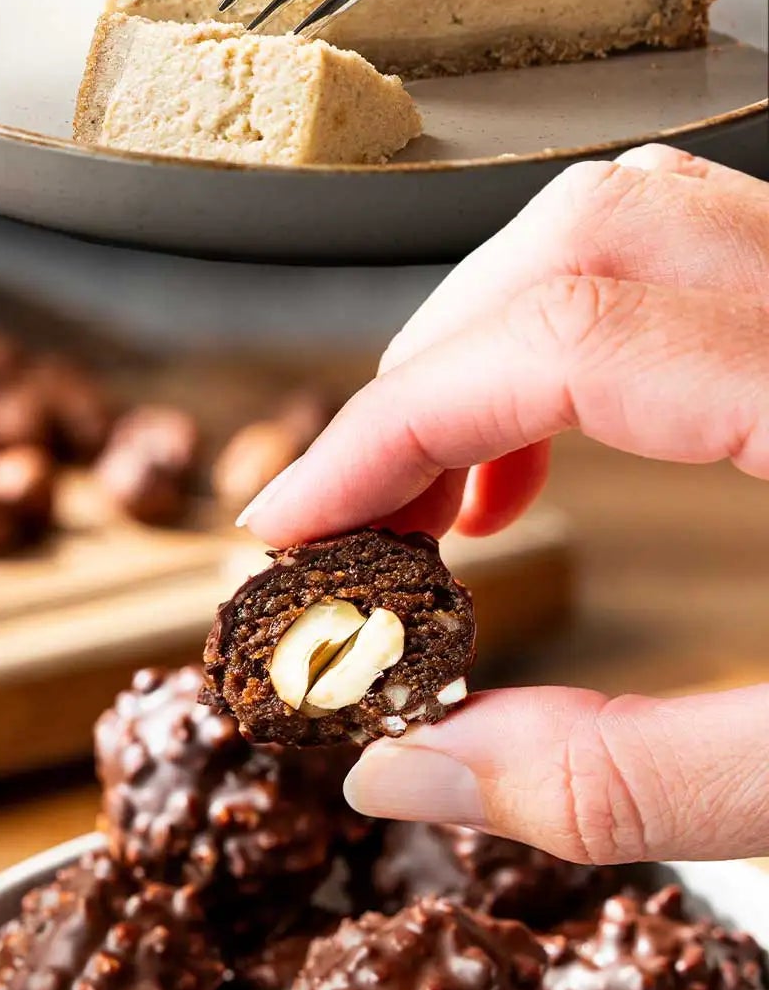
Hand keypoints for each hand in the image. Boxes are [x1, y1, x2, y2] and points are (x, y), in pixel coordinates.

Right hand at [238, 144, 768, 865]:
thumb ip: (625, 778)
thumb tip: (398, 770)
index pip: (557, 342)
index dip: (388, 429)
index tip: (296, 531)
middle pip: (574, 236)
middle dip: (424, 367)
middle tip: (365, 518)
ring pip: (630, 212)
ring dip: (497, 327)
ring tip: (452, 482)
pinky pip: (693, 244)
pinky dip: (584, 319)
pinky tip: (556, 448)